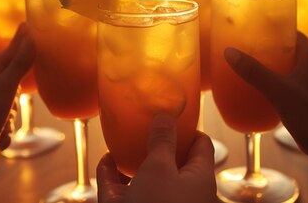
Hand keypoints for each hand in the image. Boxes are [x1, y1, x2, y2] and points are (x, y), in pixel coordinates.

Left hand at [0, 23, 34, 181]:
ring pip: (15, 106)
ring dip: (11, 118)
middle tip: (9, 101)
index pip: (11, 52)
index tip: (31, 24)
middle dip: (16, 97)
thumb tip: (31, 37)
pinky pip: (11, 123)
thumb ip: (21, 62)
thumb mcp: (6, 85)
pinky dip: (7, 131)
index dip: (22, 41)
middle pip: (17, 82)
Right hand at [97, 114, 217, 202]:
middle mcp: (181, 195)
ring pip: (145, 180)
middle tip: (143, 126)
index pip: (200, 146)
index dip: (188, 128)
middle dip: (157, 146)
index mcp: (199, 181)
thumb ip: (163, 140)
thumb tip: (166, 115)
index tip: (172, 113)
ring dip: (133, 161)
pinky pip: (122, 193)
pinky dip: (113, 177)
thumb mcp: (161, 168)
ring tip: (122, 142)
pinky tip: (106, 161)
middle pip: (172, 164)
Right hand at [224, 32, 307, 156]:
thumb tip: (230, 52)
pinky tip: (265, 90)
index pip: (293, 33)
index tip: (255, 30)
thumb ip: (254, 71)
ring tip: (253, 68)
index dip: (275, 30)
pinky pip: (294, 84)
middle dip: (271, 50)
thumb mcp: (277, 89)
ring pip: (293, 68)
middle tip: (249, 50)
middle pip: (291, 50)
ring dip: (276, 68)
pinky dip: (281, 83)